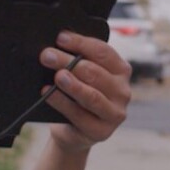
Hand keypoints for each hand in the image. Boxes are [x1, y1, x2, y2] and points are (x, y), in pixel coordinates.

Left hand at [40, 30, 130, 152]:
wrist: (74, 131)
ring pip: (91, 95)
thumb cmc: (78, 98)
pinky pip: (80, 115)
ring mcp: (115, 113)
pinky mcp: (102, 131)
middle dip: (68, 61)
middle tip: (47, 56)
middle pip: (94, 72)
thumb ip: (78, 62)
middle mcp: (122, 91)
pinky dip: (62, 103)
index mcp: (121, 71)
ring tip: (57, 76)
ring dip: (72, 84)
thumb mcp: (82, 77)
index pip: (102, 52)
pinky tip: (49, 94)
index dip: (81, 43)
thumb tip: (57, 46)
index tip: (60, 38)